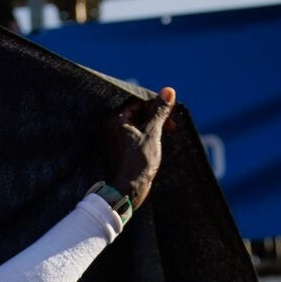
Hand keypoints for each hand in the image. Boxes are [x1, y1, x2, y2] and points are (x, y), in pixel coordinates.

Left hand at [108, 86, 174, 210]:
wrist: (127, 190)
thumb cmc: (138, 161)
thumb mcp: (152, 132)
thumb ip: (159, 111)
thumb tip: (168, 91)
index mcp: (114, 120)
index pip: (137, 103)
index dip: (156, 106)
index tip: (170, 116)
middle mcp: (108, 129)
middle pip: (135, 115)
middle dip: (155, 118)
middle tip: (172, 127)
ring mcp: (111, 142)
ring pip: (135, 127)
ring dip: (152, 128)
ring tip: (166, 136)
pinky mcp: (116, 153)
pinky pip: (132, 139)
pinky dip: (144, 139)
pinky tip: (155, 146)